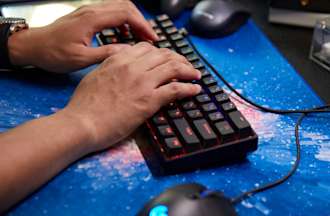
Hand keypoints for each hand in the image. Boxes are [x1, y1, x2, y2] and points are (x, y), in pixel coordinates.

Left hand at [8, 0, 157, 72]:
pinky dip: (122, 21)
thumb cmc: (53, 53)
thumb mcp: (80, 59)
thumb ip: (106, 54)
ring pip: (119, 7)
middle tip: (149, 38)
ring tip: (140, 36)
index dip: (142, 25)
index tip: (152, 39)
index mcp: (91, 19)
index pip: (126, 14)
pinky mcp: (86, 16)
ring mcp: (89, 11)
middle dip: (141, 21)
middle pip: (125, 6)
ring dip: (132, 20)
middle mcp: (91, 11)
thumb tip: (128, 52)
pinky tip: (123, 34)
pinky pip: (110, 12)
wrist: (33, 46)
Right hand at [62, 42, 201, 152]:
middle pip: (164, 55)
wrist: (81, 124)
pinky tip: (195, 89)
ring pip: (174, 68)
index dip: (162, 52)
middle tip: (186, 66)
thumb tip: (119, 62)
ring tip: (196, 74)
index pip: (147, 48)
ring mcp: (142, 83)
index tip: (167, 59)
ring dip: (189, 70)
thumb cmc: (84, 105)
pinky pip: (176, 89)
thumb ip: (110, 66)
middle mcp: (133, 67)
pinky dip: (189, 88)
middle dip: (179, 59)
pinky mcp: (149, 101)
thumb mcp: (95, 76)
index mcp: (119, 60)